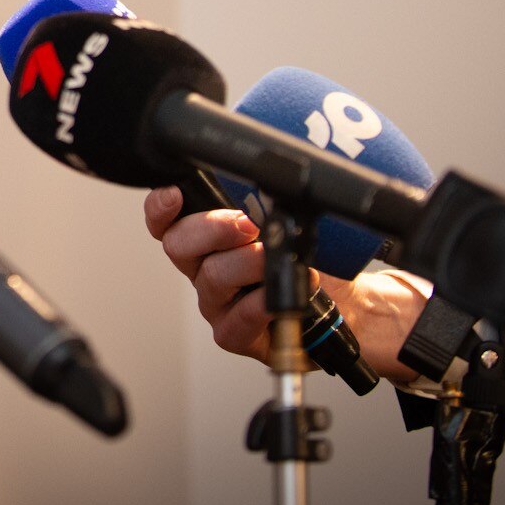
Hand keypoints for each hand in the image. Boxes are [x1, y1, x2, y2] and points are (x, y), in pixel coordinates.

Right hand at [143, 186, 427, 382]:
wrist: (344, 304)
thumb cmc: (307, 257)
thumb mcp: (285, 218)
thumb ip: (264, 198)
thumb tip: (267, 170)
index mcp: (205, 236)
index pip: (166, 219)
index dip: (161, 206)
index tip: (173, 193)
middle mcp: (203, 267)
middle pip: (178, 244)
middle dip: (211, 228)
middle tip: (247, 224)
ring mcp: (216, 302)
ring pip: (210, 278)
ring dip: (245, 264)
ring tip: (273, 260)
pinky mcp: (233, 333)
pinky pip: (233, 322)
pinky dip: (256, 307)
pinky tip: (273, 298)